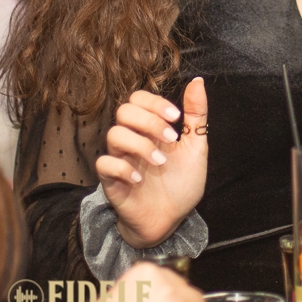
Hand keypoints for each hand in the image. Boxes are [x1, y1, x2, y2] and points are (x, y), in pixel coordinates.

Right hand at [95, 77, 207, 247]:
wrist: (172, 220)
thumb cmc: (181, 182)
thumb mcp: (196, 146)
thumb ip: (196, 114)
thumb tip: (198, 81)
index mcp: (150, 128)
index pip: (139, 98)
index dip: (155, 102)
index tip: (176, 117)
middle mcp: (133, 139)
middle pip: (124, 111)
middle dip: (149, 121)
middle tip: (171, 140)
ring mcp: (121, 159)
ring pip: (113, 134)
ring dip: (140, 145)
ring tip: (160, 162)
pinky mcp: (111, 182)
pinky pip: (104, 164)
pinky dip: (123, 168)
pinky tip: (140, 179)